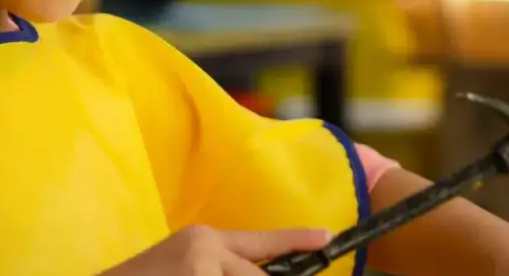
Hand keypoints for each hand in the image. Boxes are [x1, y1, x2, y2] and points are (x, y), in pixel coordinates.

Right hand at [101, 225, 329, 275]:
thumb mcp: (182, 267)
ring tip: (187, 275)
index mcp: (203, 241)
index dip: (296, 240)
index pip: (261, 241)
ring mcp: (200, 271)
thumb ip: (219, 269)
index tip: (325, 237)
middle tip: (204, 275)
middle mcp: (206, 251)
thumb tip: (256, 273)